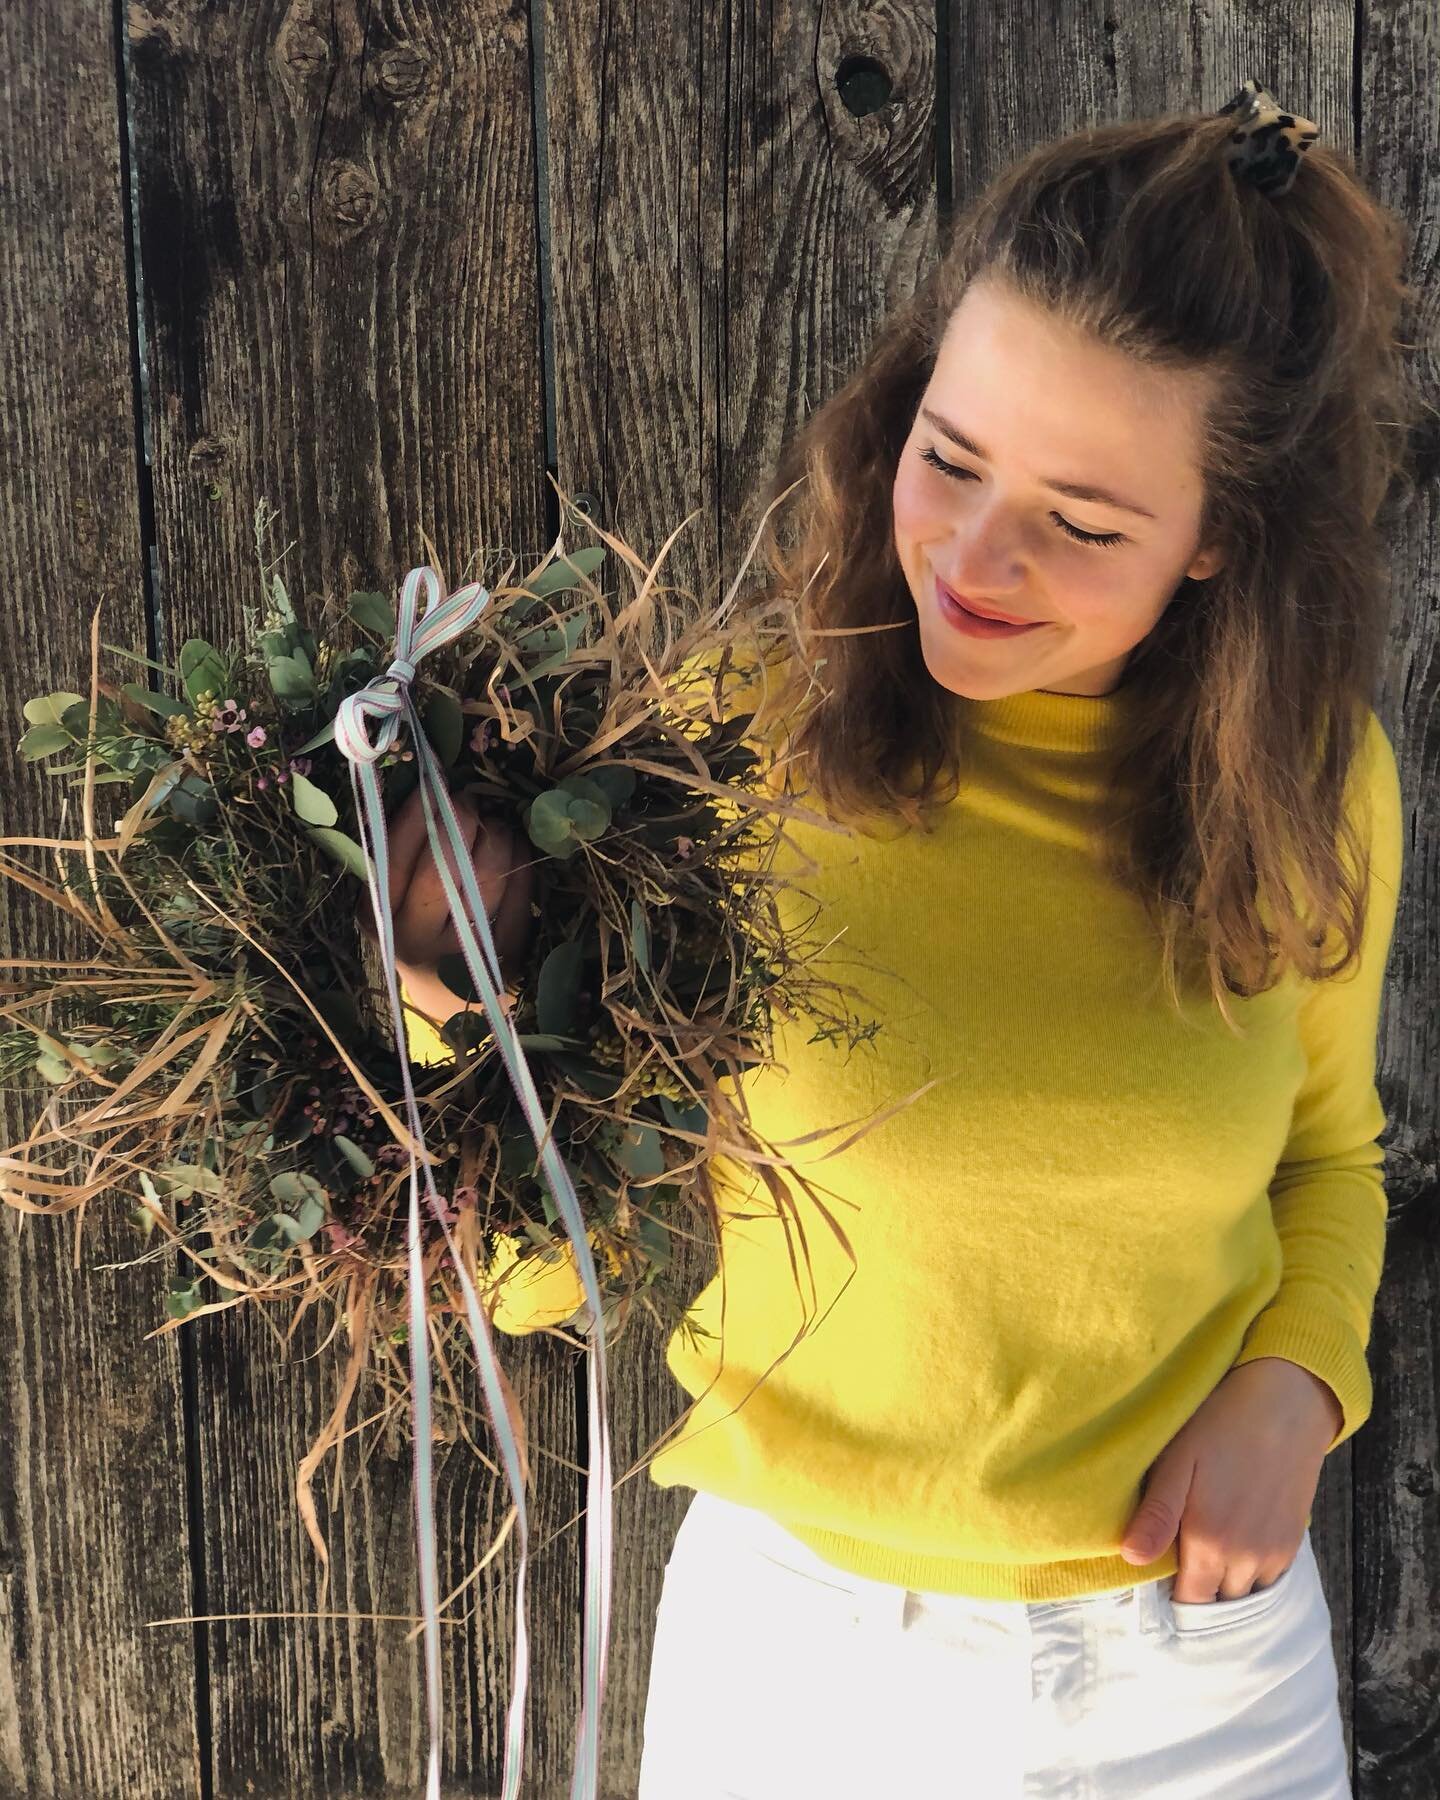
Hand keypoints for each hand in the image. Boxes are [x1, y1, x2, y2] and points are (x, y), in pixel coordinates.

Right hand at [360, 786, 534, 1004]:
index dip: (417, 816)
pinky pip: (519, 897)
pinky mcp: (502, 958)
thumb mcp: (393, 905)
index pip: (394, 857)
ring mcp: (460, 953)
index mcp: (380, 917)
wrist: (446, 1003)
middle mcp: (415, 937)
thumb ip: (400, 860)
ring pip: (486, 878)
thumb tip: (429, 793)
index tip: (434, 786)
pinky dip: (520, 863)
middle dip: (461, 821)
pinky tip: (515, 848)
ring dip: (497, 837)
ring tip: (496, 824)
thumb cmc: (417, 935)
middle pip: (443, 867)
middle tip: (469, 800)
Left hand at [1117, 1357, 1341, 1602]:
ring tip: (1206, 1546)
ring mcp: (1273, 1553)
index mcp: (1209, 1542)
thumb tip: (1131, 1559)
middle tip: (1180, 1554)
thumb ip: (1158, 1514)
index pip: (1188, 1600)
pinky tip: (1234, 1538)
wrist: (1285, 1404)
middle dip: (1197, 1588)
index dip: (1171, 1592)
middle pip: (1216, 1600)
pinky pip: (1267, 1578)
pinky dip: (1249, 1571)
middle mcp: (1245, 1559)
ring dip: (1224, 1581)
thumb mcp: (1178, 1461)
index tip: (1159, 1570)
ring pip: (1243, 1592)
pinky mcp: (1292, 1543)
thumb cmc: (1220, 1424)